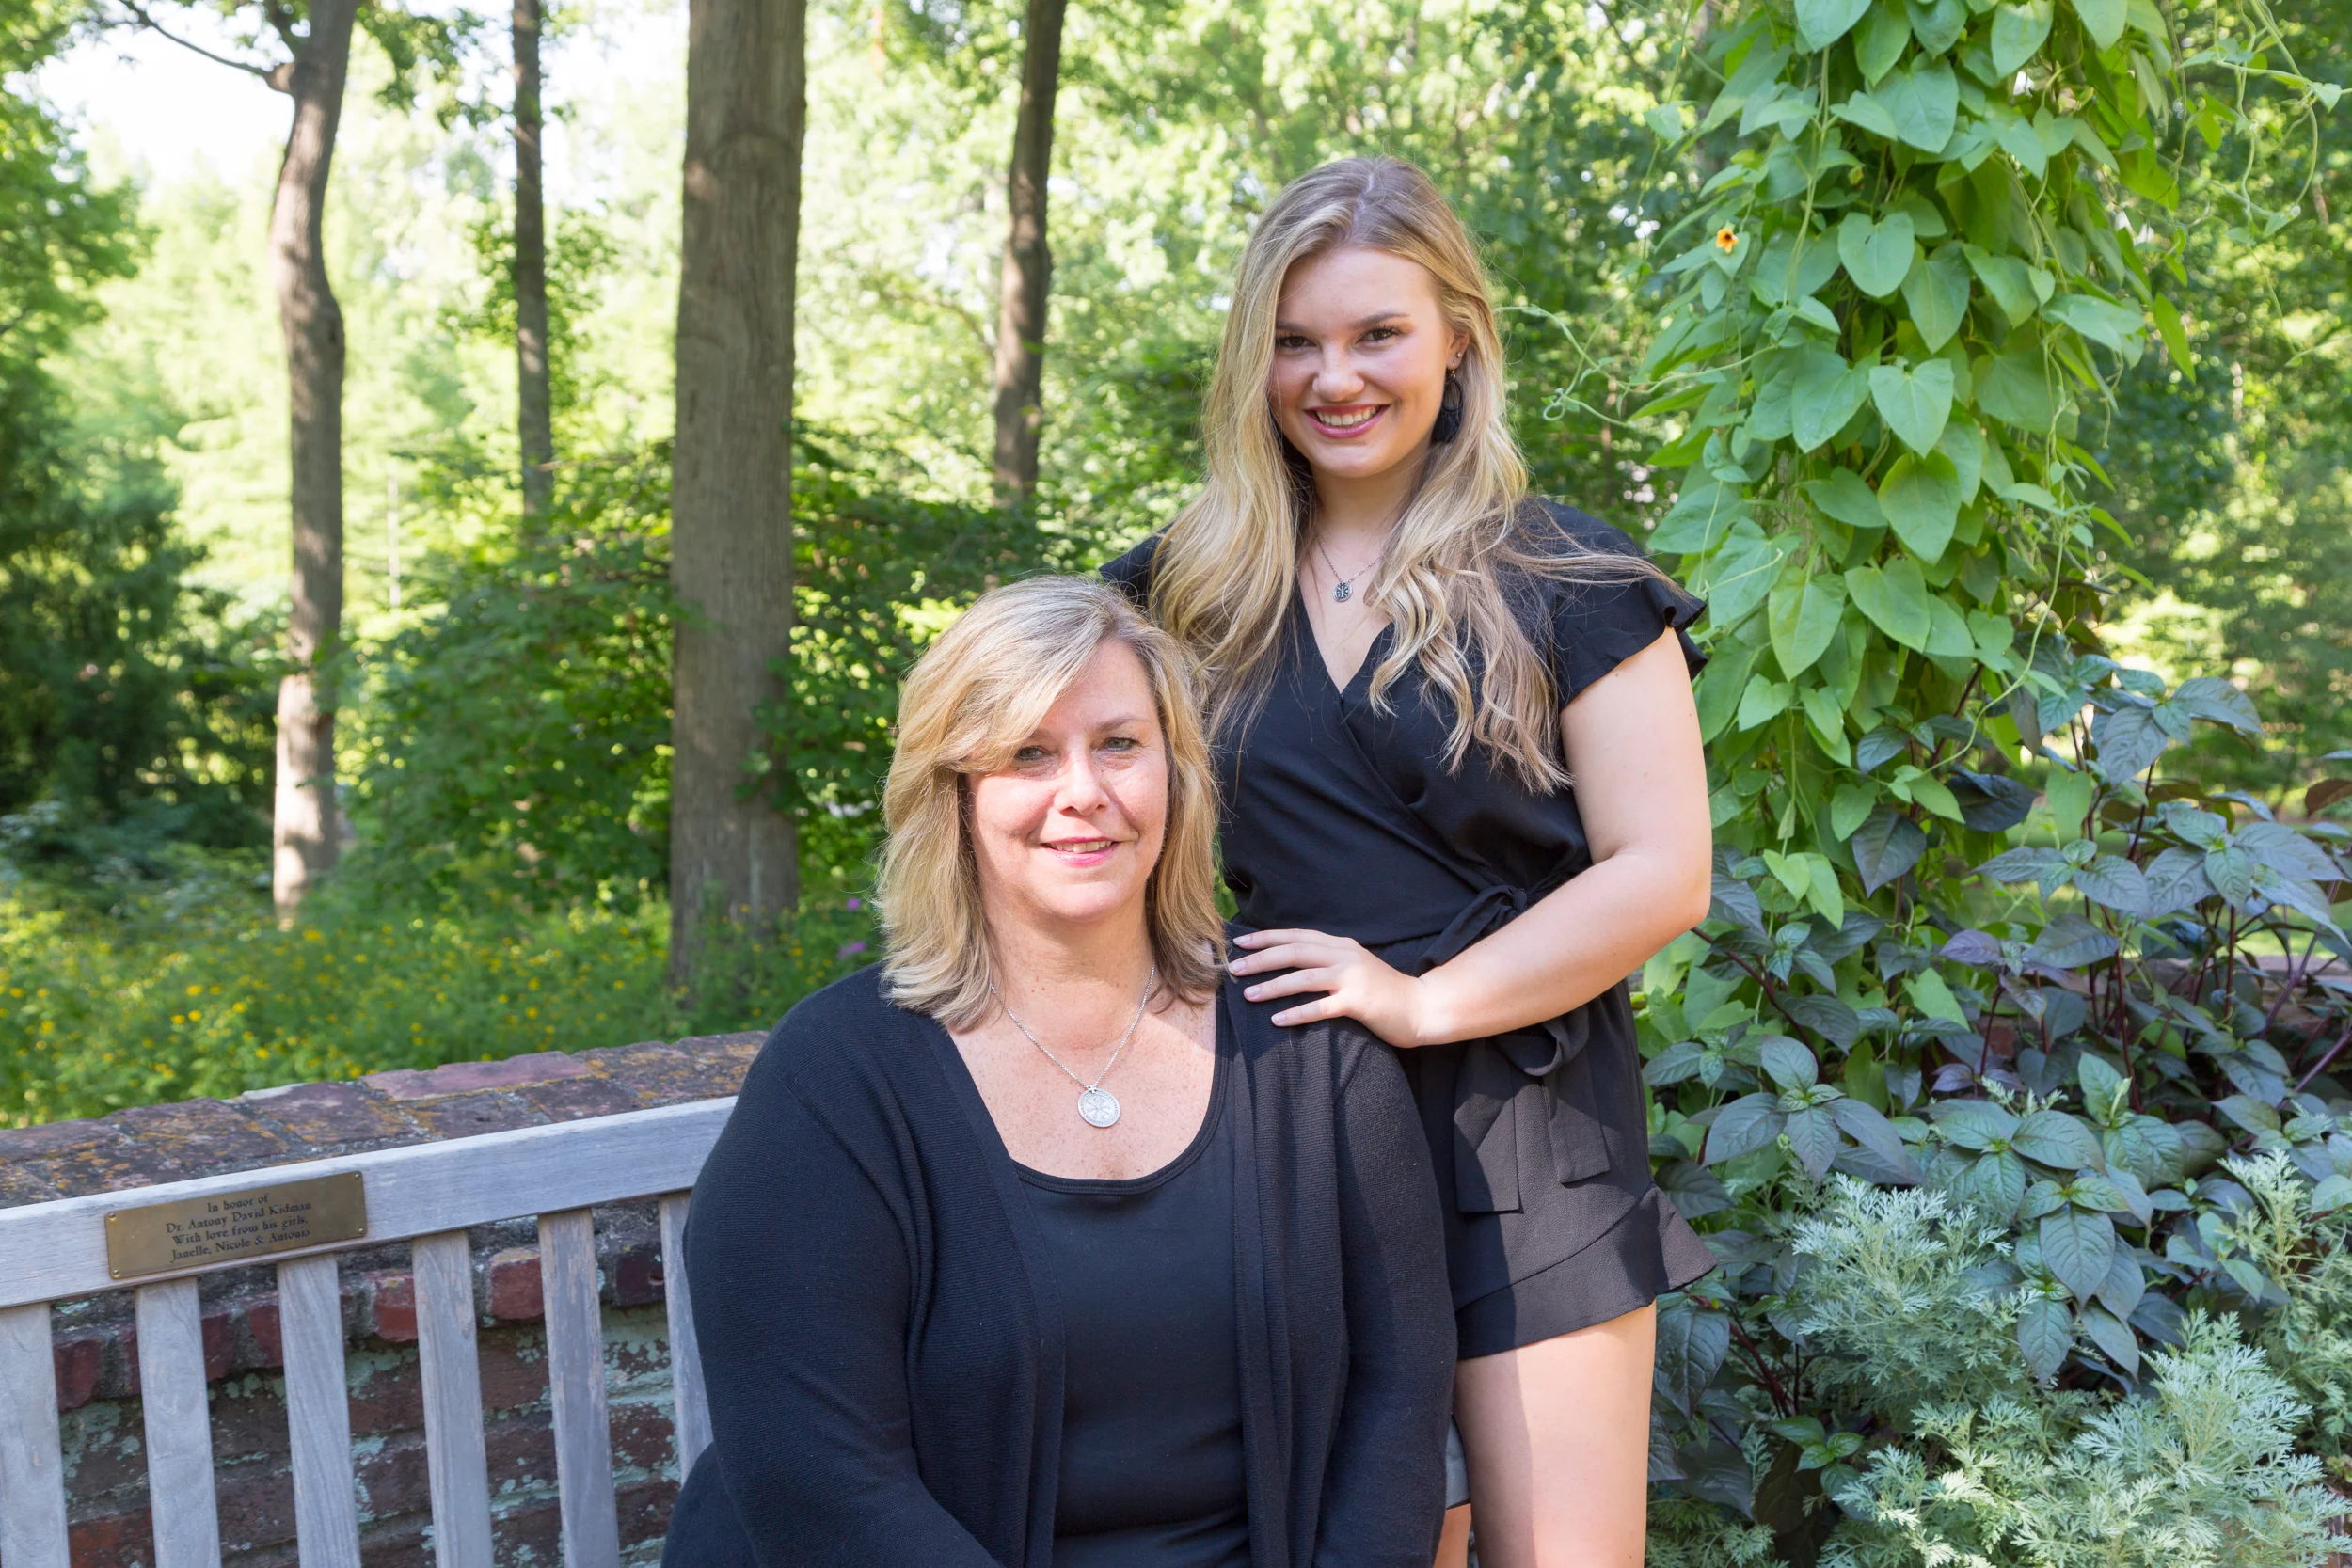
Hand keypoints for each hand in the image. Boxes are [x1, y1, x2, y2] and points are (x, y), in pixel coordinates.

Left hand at [1229, 928, 1441, 1046]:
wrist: (1422, 1006)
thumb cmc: (1383, 991)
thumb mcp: (1354, 966)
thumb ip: (1328, 961)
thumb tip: (1291, 963)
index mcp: (1341, 945)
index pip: (1297, 936)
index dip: (1267, 937)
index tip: (1240, 942)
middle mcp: (1345, 956)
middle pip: (1295, 951)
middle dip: (1261, 958)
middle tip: (1234, 968)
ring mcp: (1353, 978)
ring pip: (1304, 977)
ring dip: (1273, 985)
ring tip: (1248, 995)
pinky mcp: (1359, 1002)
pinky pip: (1321, 1007)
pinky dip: (1297, 1013)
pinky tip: (1277, 1021)